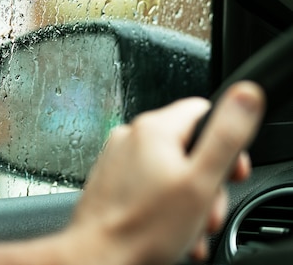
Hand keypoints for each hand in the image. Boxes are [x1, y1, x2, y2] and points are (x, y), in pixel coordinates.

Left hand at [64, 81, 264, 264]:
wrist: (98, 257)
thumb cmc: (144, 227)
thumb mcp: (200, 181)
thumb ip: (226, 136)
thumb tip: (245, 95)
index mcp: (153, 128)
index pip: (203, 113)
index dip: (225, 143)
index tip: (230, 172)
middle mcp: (130, 136)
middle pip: (187, 146)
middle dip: (205, 182)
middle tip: (206, 211)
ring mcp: (116, 158)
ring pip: (168, 170)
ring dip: (186, 199)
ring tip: (185, 228)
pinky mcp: (109, 179)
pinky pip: (146, 184)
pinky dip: (162, 204)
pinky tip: (167, 229)